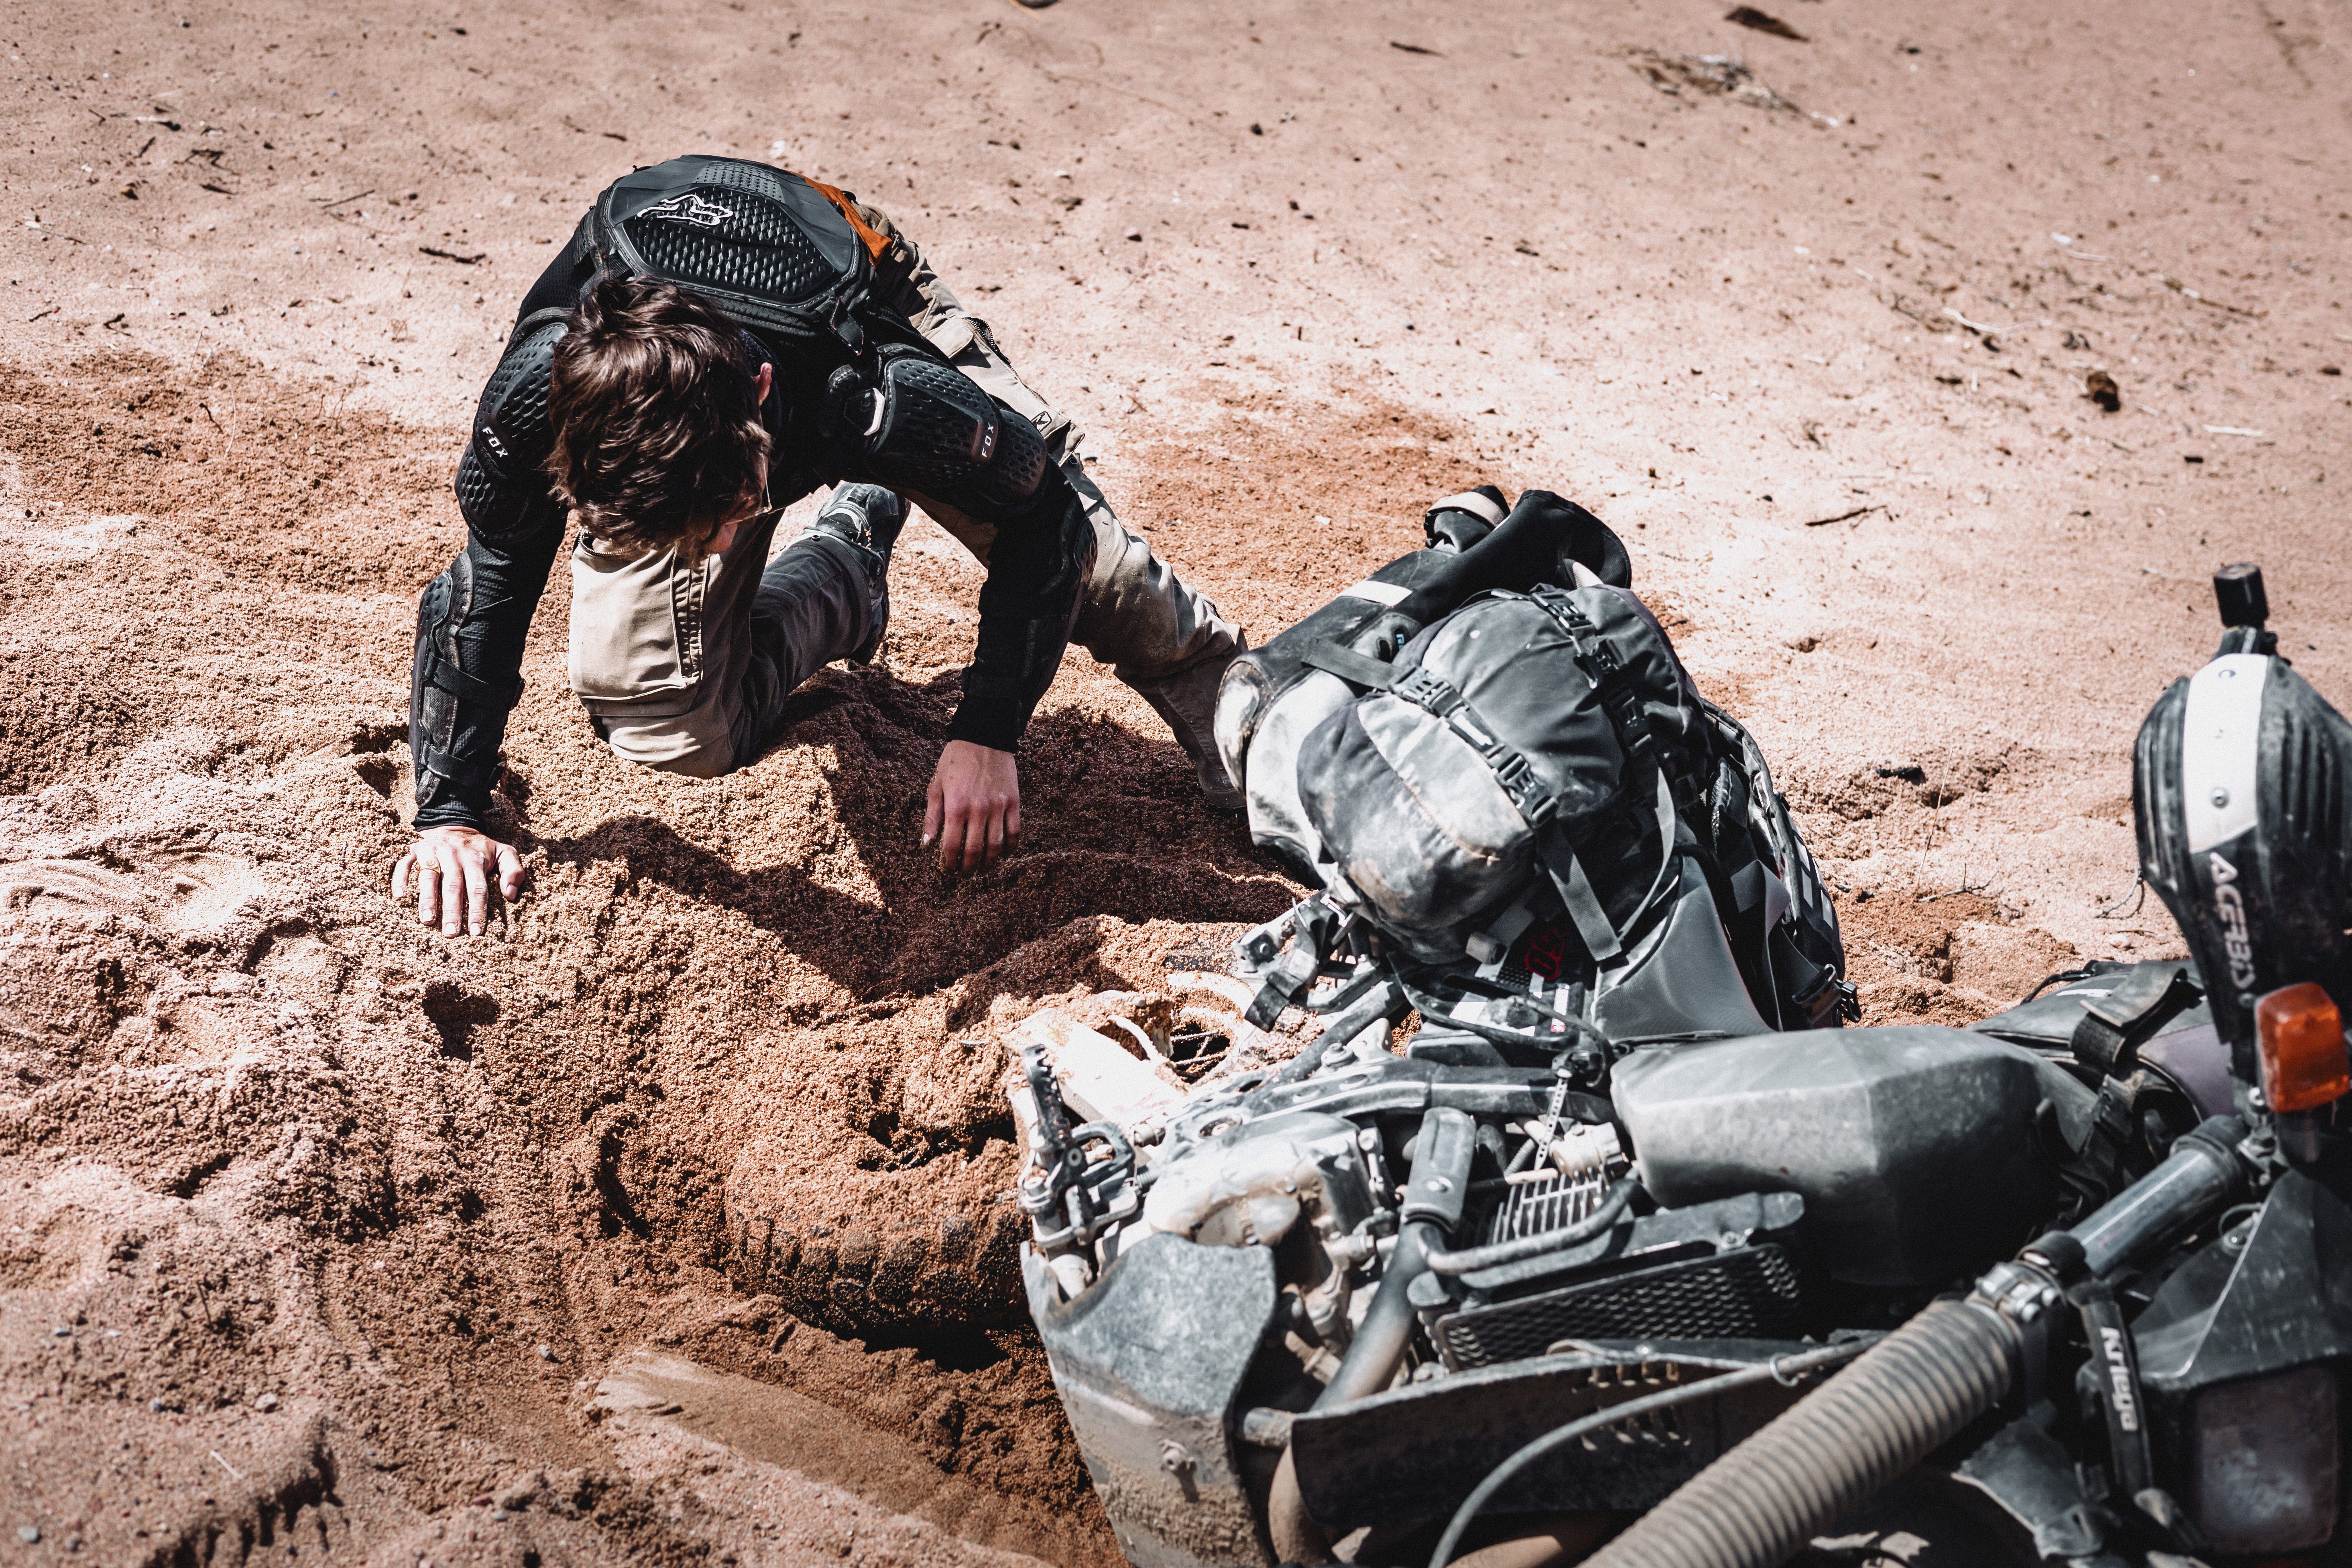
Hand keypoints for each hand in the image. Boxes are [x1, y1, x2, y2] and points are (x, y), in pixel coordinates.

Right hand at [393, 825, 525, 937]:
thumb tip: (511, 895)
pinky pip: (404, 865)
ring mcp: (432, 852)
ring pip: (428, 876)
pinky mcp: (415, 851)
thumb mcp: (504, 852)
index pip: (477, 887)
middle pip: (452, 885)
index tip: (475, 932)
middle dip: (452, 911)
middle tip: (451, 934)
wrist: (454, 823)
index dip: (476, 910)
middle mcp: (453, 855)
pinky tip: (400, 898)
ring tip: (427, 921)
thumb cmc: (480, 847)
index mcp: (475, 858)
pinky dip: (400, 880)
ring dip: (427, 899)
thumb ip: (514, 871)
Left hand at [924, 741, 1020, 871]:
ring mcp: (999, 807)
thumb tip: (927, 844)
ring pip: (996, 846)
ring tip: (983, 869)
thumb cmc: (955, 760)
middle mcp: (978, 810)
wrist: (984, 736)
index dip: (948, 863)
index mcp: (956, 806)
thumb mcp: (936, 785)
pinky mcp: (1014, 802)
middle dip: (968, 868)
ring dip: (989, 862)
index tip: (947, 870)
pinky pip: (1014, 831)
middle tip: (965, 875)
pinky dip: (1010, 847)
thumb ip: (932, 815)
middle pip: (975, 851)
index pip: (951, 846)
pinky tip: (1003, 853)